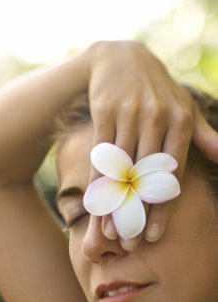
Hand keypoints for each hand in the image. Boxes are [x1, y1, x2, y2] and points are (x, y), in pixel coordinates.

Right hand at [87, 41, 217, 248]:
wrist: (121, 59)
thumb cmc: (158, 91)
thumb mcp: (185, 108)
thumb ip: (205, 136)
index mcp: (181, 122)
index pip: (172, 174)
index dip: (163, 208)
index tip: (154, 236)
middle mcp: (157, 118)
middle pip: (146, 177)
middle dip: (137, 213)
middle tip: (130, 243)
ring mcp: (130, 114)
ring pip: (122, 168)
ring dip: (115, 202)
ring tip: (110, 232)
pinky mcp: (106, 112)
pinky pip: (103, 153)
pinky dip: (98, 179)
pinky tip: (95, 201)